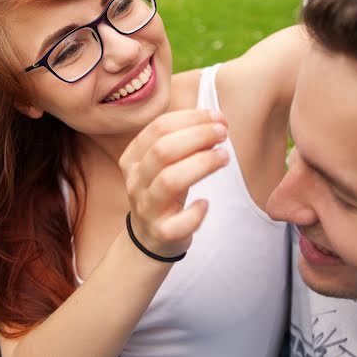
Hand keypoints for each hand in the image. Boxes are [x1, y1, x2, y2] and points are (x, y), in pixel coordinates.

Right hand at [119, 109, 229, 258]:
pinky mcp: (161, 233)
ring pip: (169, 181)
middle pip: (163, 150)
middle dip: (198, 136)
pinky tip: (205, 203)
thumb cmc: (164, 192)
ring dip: (201, 164)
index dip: (190, 118)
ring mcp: (146, 208)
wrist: (150, 238)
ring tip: (223, 157)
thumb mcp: (165, 164)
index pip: (158, 128)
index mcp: (133, 158)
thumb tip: (215, 120)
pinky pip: (178, 223)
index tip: (217, 117)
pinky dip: (195, 212)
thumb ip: (184, 141)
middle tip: (223, 133)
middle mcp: (135, 181)